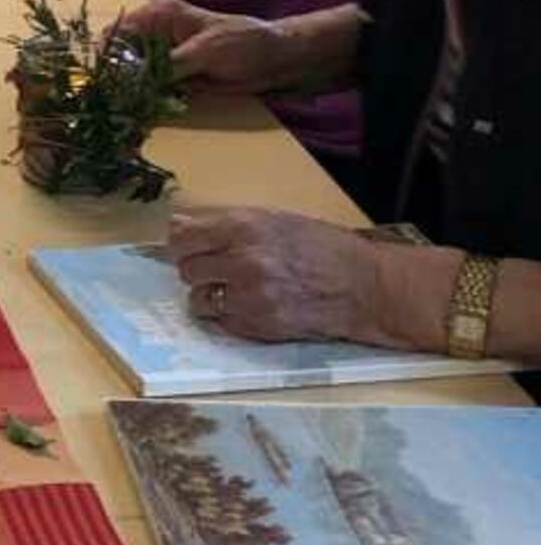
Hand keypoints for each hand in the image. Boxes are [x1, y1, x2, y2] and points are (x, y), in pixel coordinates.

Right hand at [117, 0, 360, 97]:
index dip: (104, 57)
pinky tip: (141, 110)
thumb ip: (166, 67)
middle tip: (113, 101)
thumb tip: (133, 83)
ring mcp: (159, 57)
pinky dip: (142, 101)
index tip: (103, 83)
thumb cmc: (243, 43)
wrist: (274, 60)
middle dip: (113, 78)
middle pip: (116, 56)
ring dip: (127, 93)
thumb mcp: (203, 53)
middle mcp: (152, 34)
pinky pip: (145, 91)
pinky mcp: (169, 78)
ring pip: (128, 76)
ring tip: (126, 108)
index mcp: (157, 16)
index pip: (115, 34)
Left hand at [166, 206, 387, 342]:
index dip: (185, 244)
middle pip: (187, 269)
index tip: (191, 248)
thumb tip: (178, 223)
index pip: (182, 237)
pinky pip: (219, 321)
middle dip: (202, 269)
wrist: (365, 286)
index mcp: (246, 227)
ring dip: (212, 296)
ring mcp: (248, 296)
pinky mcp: (255, 324)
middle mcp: (243, 260)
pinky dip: (229, 316)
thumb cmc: (324, 248)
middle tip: (224, 269)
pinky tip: (253, 306)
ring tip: (239, 290)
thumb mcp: (278, 220)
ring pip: (197, 299)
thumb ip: (226, 222)